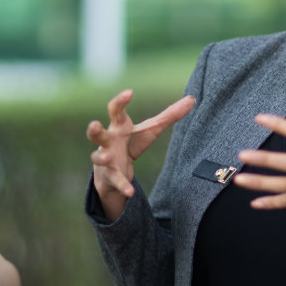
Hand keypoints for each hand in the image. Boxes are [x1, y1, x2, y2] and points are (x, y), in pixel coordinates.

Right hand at [87, 90, 194, 218]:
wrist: (113, 169)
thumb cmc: (131, 142)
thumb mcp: (151, 130)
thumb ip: (170, 115)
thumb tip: (192, 99)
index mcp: (118, 126)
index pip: (115, 110)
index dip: (120, 101)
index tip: (130, 93)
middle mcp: (108, 141)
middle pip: (96, 133)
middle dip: (93, 129)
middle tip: (94, 124)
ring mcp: (105, 158)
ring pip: (97, 156)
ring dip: (102, 156)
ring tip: (109, 157)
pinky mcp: (110, 175)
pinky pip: (115, 180)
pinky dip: (123, 186)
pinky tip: (130, 192)